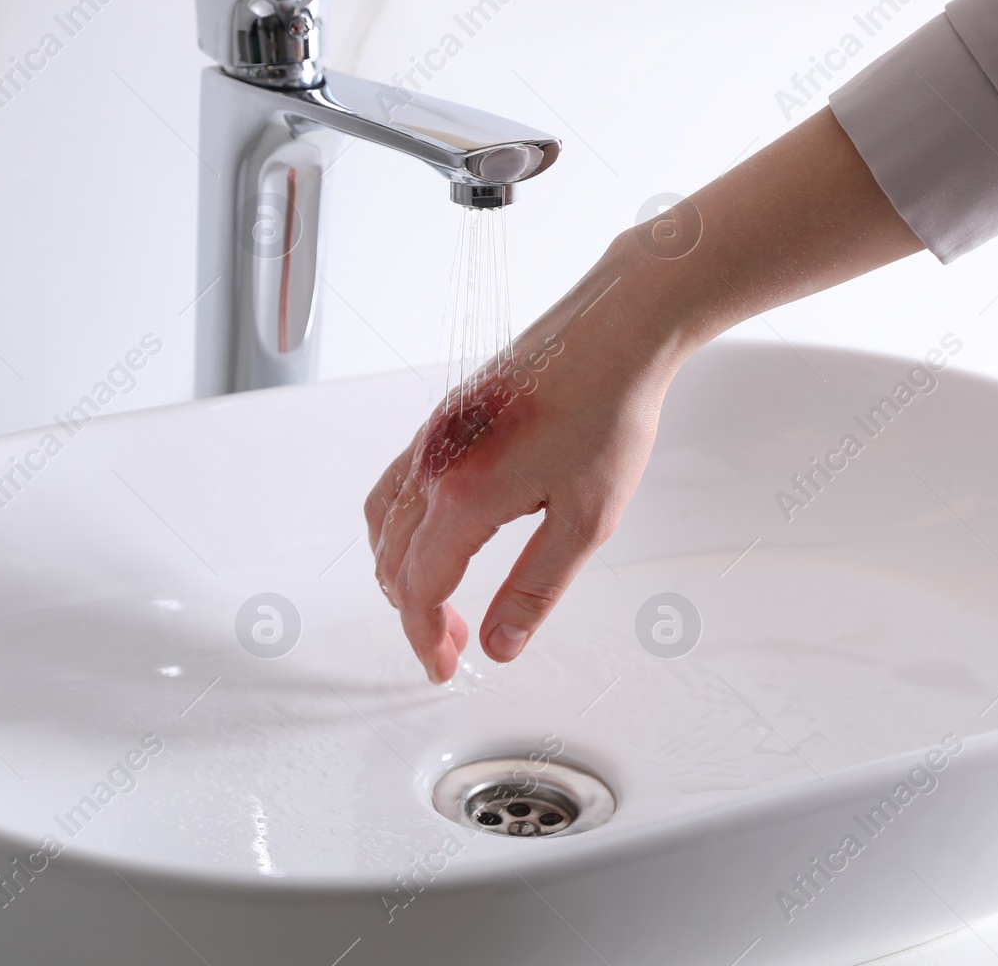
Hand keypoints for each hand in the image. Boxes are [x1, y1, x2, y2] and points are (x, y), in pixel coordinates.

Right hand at [365, 252, 678, 683]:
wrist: (616, 331)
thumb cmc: (608, 413)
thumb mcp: (586, 521)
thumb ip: (535, 590)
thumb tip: (500, 646)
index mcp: (465, 496)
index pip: (419, 588)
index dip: (424, 637)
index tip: (444, 666)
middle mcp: (434, 463)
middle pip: (391, 560)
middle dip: (414, 612)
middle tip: (453, 642)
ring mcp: (433, 436)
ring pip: (381, 519)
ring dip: (398, 570)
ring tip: (437, 597)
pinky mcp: (444, 417)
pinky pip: (394, 482)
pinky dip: (396, 526)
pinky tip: (436, 534)